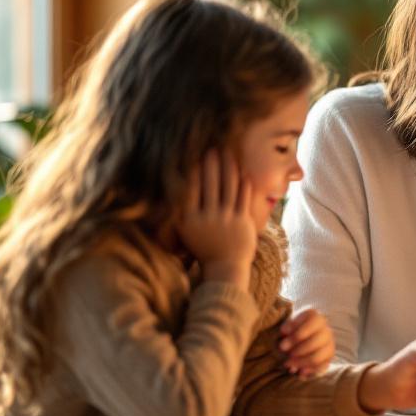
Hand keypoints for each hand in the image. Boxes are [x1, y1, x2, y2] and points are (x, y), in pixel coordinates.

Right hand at [178, 150, 255, 286]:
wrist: (225, 267)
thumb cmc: (203, 247)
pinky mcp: (243, 221)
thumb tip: (171, 190)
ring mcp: (227, 219)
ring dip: (228, 168)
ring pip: (228, 187)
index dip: (194, 172)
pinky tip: (243, 171)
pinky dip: (243, 184)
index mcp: (190, 220)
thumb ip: (179, 212)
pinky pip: (243, 197)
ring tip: (227, 154)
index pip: (191, 189)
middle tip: (212, 148)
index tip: (195, 156)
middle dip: (212, 164)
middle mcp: (208, 218)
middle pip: (210, 184)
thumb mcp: (184, 232)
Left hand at [279, 307, 334, 377]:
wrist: (299, 339)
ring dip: (301, 362)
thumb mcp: (287, 325)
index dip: (297, 336)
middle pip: (315, 342)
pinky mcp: (329, 358)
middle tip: (285, 355)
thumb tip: (285, 331)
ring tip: (288, 364)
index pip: (312, 324)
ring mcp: (330, 345)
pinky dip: (309, 371)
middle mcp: (326, 330)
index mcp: (316, 318)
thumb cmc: (291, 331)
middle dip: (297, 351)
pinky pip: (322, 367)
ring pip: (317, 357)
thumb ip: (286, 327)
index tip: (282, 345)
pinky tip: (299, 372)